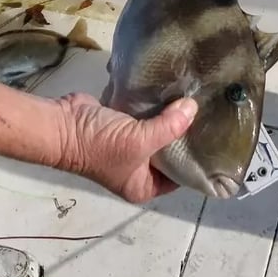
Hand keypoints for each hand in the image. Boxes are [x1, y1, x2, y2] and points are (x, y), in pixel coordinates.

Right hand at [54, 93, 197, 202]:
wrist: (61, 125)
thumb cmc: (99, 145)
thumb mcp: (138, 141)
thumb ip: (169, 127)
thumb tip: (193, 108)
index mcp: (143, 186)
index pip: (179, 175)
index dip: (196, 159)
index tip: (216, 138)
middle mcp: (138, 169)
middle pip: (170, 151)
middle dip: (184, 133)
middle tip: (209, 113)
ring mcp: (129, 145)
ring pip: (158, 131)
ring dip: (170, 116)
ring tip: (195, 99)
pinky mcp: (123, 123)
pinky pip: (145, 115)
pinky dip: (155, 105)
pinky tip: (172, 91)